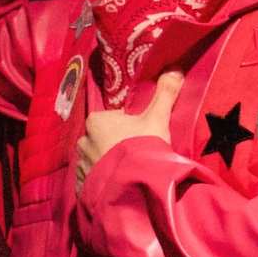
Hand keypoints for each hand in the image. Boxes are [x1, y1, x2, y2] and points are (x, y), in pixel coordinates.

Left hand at [75, 71, 182, 193]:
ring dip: (106, 164)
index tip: (138, 136)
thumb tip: (175, 69)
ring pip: (94, 159)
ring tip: (126, 172)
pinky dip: (100, 182)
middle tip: (134, 154)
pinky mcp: (83, 187)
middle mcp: (84, 141)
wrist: (135, 186)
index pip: (110, 119)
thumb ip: (164, 94)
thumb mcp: (157, 118)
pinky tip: (116, 184)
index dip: (126, 126)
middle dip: (113, 145)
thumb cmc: (143, 147)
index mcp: (97, 121)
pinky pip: (90, 180)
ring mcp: (82, 165)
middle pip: (100, 138)